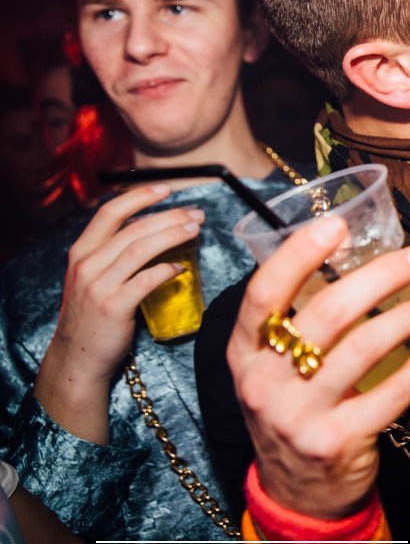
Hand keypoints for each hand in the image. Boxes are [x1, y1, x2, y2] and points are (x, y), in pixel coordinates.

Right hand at [35, 184, 204, 442]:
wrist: (79, 355)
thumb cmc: (94, 314)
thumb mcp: (93, 277)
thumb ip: (114, 254)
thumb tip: (155, 230)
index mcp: (82, 251)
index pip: (110, 212)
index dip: (139, 196)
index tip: (166, 188)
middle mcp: (87, 264)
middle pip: (133, 228)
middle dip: (168, 216)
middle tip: (196, 213)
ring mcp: (99, 285)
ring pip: (140, 248)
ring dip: (172, 235)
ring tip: (195, 229)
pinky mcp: (113, 306)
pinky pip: (145, 280)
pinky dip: (165, 270)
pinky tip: (181, 266)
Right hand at [227, 216, 409, 519]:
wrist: (297, 492)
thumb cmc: (295, 409)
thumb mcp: (277, 367)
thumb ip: (300, 320)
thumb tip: (355, 251)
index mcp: (246, 353)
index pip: (264, 293)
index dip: (299, 254)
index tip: (338, 225)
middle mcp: (265, 383)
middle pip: (327, 313)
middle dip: (381, 276)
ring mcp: (300, 415)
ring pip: (362, 348)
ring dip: (406, 317)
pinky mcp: (338, 441)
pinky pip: (391, 394)